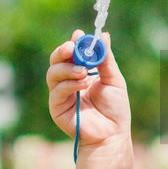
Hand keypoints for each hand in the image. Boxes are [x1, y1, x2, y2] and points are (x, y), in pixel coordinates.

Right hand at [45, 30, 130, 145]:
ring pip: (52, 73)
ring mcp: (60, 95)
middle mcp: (67, 82)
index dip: (73, 43)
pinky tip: (83, 84)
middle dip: (62, 51)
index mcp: (80, 73)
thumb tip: (105, 36)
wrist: (113, 133)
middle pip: (56, 61)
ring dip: (68, 68)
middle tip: (72, 47)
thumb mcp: (114, 79)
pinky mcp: (57, 107)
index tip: (79, 35)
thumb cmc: (115, 109)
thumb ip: (106, 59)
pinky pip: (57, 91)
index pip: (71, 54)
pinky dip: (69, 84)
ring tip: (84, 72)